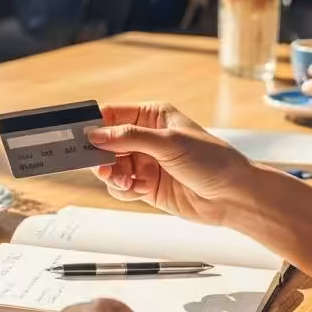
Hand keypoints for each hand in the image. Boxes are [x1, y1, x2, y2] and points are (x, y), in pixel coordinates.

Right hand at [88, 103, 254, 223]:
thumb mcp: (169, 143)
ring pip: (110, 167)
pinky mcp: (146, 186)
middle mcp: (146, 137)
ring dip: (111, 175)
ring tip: (124, 180)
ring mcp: (145, 162)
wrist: (234, 197)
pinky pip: (121, 186)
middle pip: (105, 143)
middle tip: (100, 165)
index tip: (77, 135)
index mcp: (152, 116)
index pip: (112, 115)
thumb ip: (130, 137)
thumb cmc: (213, 161)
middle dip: (100, 155)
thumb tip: (96, 135)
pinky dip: (122, 190)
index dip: (93, 124)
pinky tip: (136, 190)